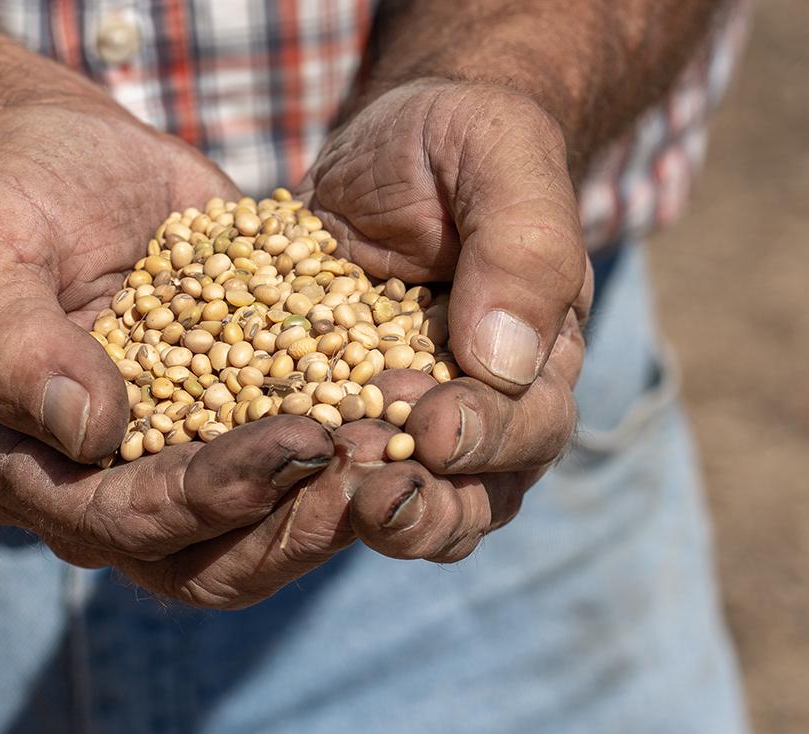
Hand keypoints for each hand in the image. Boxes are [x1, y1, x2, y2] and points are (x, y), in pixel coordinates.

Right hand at [0, 98, 377, 607]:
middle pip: (207, 563)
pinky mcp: (228, 426)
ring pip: (263, 533)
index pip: (122, 522)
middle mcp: (98, 491)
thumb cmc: (5, 197)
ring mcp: (170, 463)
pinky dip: (353, 448)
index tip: (304, 442)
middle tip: (383, 469)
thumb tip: (89, 432)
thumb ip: (10, 345)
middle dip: (297, 524)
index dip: (213, 496)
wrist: (60, 159)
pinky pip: (296, 467)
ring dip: (339, 502)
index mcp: (20, 470)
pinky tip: (408, 407)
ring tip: (410, 444)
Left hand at [300, 79, 593, 558]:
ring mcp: (409, 420)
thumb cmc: (462, 143)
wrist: (392, 142)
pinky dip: (306, 487)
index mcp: (541, 358)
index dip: (483, 436)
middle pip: (475, 491)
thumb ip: (522, 251)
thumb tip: (506, 366)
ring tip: (326, 503)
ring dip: (373, 518)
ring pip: (411, 502)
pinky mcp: (340, 413)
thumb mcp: (501, 163)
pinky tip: (268, 480)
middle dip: (429, 506)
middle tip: (377, 497)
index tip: (431, 424)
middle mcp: (483, 407)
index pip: (527, 424)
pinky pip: (331, 471)